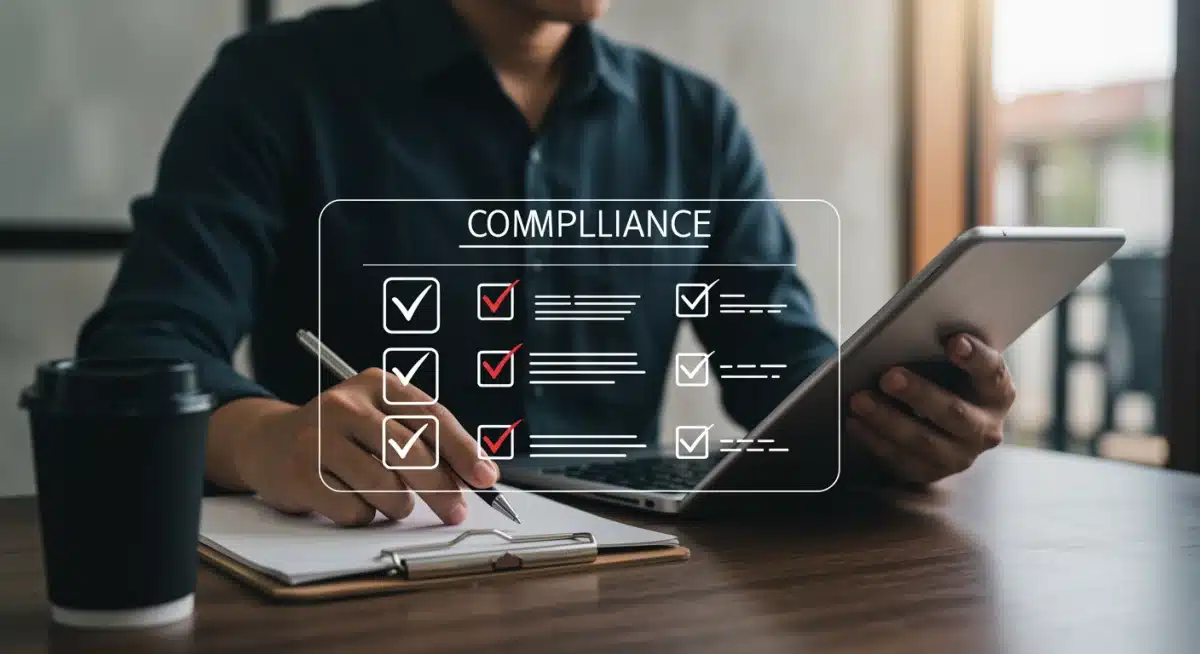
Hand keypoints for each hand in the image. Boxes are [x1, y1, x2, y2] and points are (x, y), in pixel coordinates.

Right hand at [222, 368, 497, 526]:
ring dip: (398, 505)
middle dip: (441, 490)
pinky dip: (363, 514)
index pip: (431, 416)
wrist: (267, 441)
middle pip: (411, 454)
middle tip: (455, 511)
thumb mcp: (380, 419)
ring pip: (386, 487)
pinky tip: (350, 500)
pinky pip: (354, 509)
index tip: (485, 477)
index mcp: (377, 384)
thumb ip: (422, 440)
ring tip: (389, 501)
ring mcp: (320, 437)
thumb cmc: (340, 434)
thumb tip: (471, 476)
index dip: (463, 449)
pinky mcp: (300, 472)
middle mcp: (347, 404)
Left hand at [846, 334, 1014, 483]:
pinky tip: (855, 422)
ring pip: (924, 442)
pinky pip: (901, 460)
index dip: (975, 358)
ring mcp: (959, 456)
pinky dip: (874, 440)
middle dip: (919, 394)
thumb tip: (907, 332)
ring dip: (888, 420)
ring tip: (859, 399)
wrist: (937, 420)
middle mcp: (985, 429)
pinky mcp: (931, 473)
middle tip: (888, 376)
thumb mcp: (949, 362)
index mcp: (996, 394)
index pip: (992, 373)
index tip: (953, 341)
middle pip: (955, 413)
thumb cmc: (942, 379)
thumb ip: (939, 348)